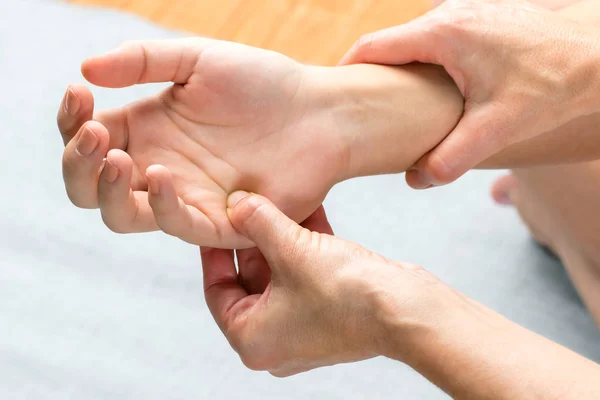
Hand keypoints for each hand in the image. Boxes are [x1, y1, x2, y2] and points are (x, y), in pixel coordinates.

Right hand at [58, 38, 345, 247]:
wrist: (320, 112)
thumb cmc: (264, 84)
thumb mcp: (197, 60)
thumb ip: (142, 61)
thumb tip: (84, 70)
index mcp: (149, 130)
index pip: (88, 140)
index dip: (72, 123)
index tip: (79, 93)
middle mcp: (159, 167)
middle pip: (91, 188)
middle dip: (78, 164)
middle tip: (93, 132)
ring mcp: (188, 197)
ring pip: (123, 215)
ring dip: (107, 190)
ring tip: (117, 156)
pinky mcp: (221, 222)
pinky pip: (177, 225)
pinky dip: (161, 205)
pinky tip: (162, 173)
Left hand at [201, 192, 454, 375]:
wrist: (408, 310)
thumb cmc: (348, 295)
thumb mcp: (292, 250)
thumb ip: (259, 222)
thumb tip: (238, 202)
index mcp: (252, 339)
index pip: (217, 289)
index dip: (216, 249)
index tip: (218, 220)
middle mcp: (275, 339)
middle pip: (250, 279)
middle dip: (255, 238)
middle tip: (249, 204)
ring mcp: (303, 328)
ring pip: (281, 273)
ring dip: (283, 237)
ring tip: (281, 201)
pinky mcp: (329, 313)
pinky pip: (305, 275)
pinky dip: (306, 247)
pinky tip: (310, 212)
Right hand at [341, 0, 599, 187]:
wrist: (599, 52)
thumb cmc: (554, 83)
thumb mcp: (498, 127)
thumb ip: (452, 157)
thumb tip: (417, 179)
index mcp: (442, 34)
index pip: (372, 46)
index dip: (346, 70)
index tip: (334, 95)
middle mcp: (449, 14)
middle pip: (389, 43)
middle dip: (370, 75)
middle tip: (360, 109)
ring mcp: (466, 12)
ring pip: (413, 41)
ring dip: (398, 69)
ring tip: (392, 106)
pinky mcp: (481, 19)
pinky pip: (436, 39)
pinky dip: (422, 63)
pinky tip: (431, 92)